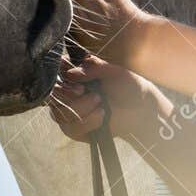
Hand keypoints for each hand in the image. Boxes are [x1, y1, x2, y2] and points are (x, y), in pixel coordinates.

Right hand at [46, 52, 168, 146]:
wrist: (141, 111)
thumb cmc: (128, 87)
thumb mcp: (114, 72)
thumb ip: (93, 67)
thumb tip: (69, 73)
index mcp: (76, 73)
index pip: (56, 72)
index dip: (62, 78)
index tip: (80, 84)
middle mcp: (68, 91)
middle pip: (54, 95)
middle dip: (70, 96)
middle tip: (94, 95)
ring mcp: (70, 111)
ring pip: (59, 113)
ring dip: (81, 109)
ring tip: (101, 105)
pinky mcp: (75, 129)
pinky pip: (70, 128)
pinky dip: (87, 122)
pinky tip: (101, 117)